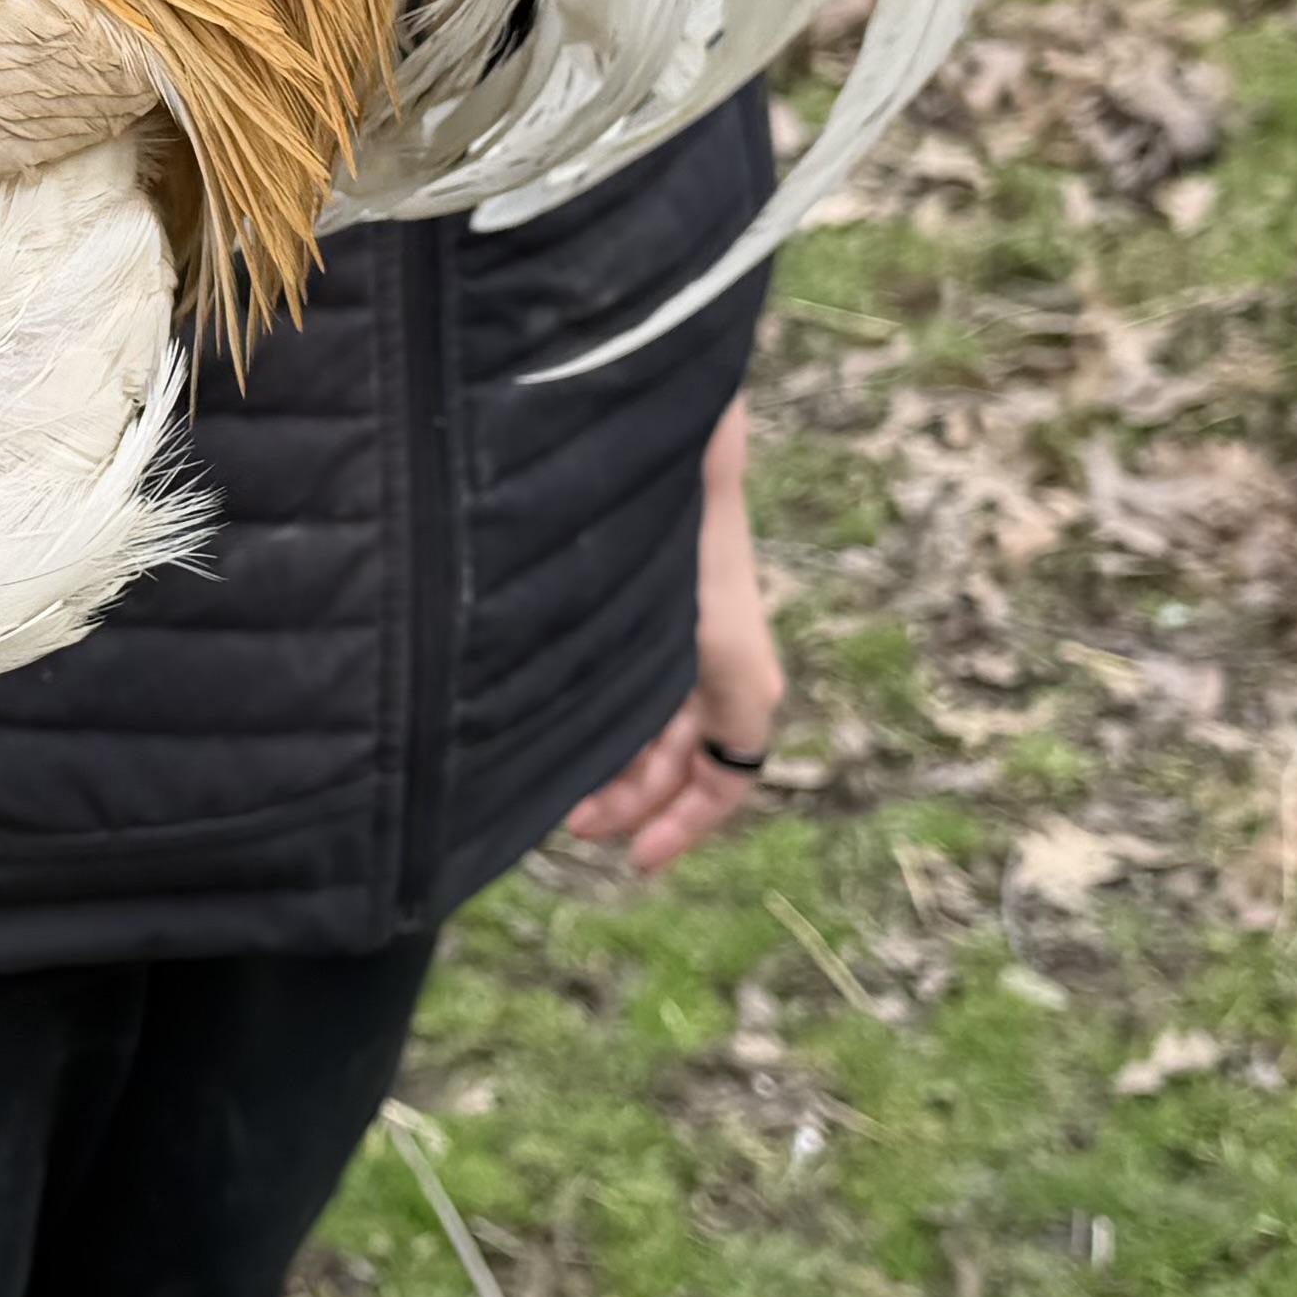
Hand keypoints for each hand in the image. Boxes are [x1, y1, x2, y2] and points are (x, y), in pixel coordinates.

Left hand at [561, 402, 782, 876]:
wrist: (669, 435)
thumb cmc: (684, 532)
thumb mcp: (714, 649)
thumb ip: (718, 717)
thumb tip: (645, 789)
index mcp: (739, 674)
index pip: (729, 775)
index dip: (686, 823)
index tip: (636, 861)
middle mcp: (712, 659)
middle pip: (682, 758)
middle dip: (634, 799)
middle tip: (572, 822)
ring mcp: (676, 632)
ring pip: (650, 724)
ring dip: (615, 765)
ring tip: (558, 788)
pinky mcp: (639, 607)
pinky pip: (629, 682)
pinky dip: (602, 717)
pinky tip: (557, 729)